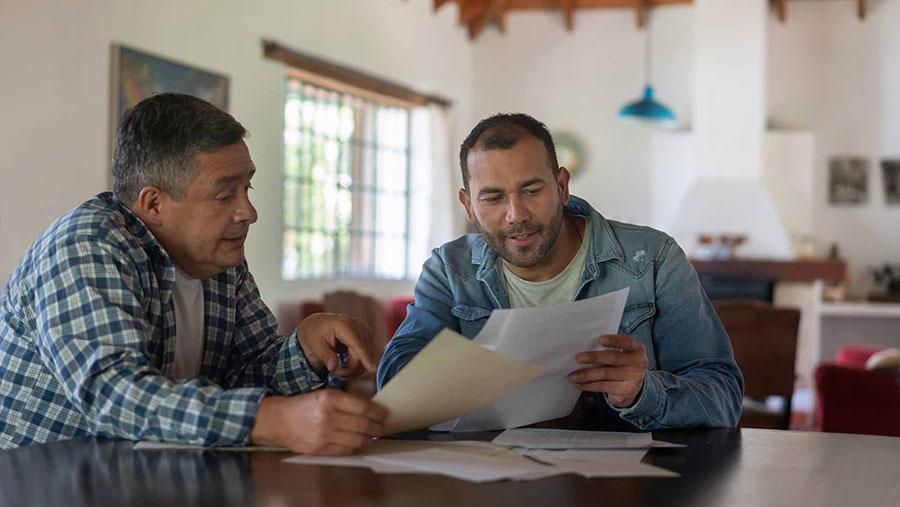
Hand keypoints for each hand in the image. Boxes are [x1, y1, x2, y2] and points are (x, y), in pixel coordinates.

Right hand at [250, 390, 387, 454]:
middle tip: (382, 426)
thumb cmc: (304, 406)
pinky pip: (345, 450)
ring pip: (357, 440)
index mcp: (330, 399)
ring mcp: (324, 435)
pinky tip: (358, 443)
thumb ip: (346, 401)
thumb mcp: (325, 395)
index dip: (378, 412)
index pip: (363, 407)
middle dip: (377, 427)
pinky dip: (355, 447)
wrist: (279, 421)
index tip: (385, 413)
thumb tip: (371, 408)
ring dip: (369, 438)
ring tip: (372, 435)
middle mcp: (328, 417)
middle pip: (363, 425)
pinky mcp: (320, 449)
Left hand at [297, 313, 375, 378]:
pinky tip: (347, 366)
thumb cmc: (315, 333)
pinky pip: (367, 355)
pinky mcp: (366, 336)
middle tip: (337, 374)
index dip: (365, 357)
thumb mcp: (315, 345)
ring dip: (355, 368)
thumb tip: (333, 368)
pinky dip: (358, 364)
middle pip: (363, 353)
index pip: (358, 343)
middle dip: (352, 369)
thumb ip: (325, 356)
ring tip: (340, 370)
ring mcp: (364, 330)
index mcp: (344, 324)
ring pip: (367, 356)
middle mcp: (357, 325)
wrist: (318, 324)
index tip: (372, 370)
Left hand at [567, 334, 648, 407]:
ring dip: (585, 375)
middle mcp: (638, 362)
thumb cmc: (622, 362)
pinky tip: (579, 385)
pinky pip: (603, 386)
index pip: (626, 342)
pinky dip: (589, 385)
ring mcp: (633, 377)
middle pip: (613, 358)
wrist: (634, 384)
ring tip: (572, 376)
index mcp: (637, 348)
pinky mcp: (626, 390)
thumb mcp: (623, 352)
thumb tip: (585, 345)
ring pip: (605, 374)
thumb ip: (611, 347)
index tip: (600, 339)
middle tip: (578, 358)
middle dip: (593, 357)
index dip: (613, 340)